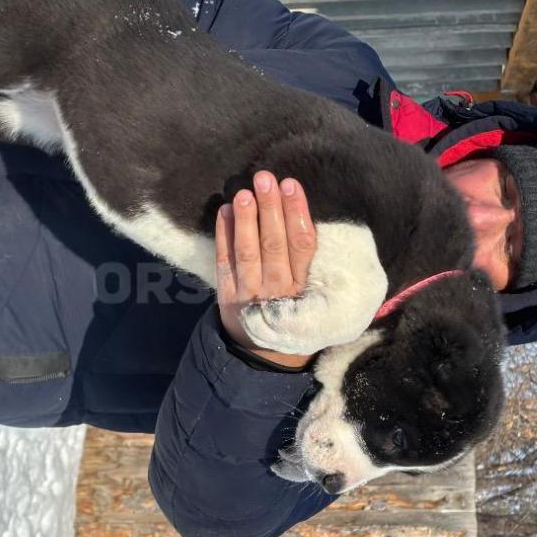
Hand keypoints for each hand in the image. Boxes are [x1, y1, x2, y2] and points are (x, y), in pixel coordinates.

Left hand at [215, 171, 317, 367]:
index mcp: (303, 287)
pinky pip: (224, 262)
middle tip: (266, 178)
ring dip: (246, 220)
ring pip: (248, 252)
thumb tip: (307, 216)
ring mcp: (250, 293)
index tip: (291, 185)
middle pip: (274, 244)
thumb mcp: (313, 298)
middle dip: (270, 209)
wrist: (264, 357)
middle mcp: (277, 289)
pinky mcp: (227, 296)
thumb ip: (310, 265)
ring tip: (244, 192)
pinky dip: (223, 236)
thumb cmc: (293, 315)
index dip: (296, 213)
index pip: (302, 244)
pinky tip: (225, 211)